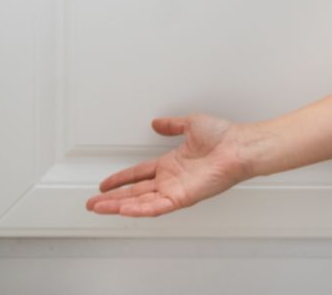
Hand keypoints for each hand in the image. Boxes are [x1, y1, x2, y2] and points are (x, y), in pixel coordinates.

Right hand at [85, 113, 254, 217]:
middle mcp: (171, 180)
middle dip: (112, 199)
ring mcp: (176, 190)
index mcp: (171, 164)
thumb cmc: (223, 137)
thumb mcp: (190, 125)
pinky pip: (156, 206)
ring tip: (98, 208)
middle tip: (93, 203)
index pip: (139, 174)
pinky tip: (123, 209)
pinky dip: (139, 209)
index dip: (120, 179)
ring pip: (140, 202)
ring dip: (118, 206)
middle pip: (134, 192)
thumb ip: (172, 125)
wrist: (238, 146)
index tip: (105, 184)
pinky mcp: (183, 197)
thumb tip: (158, 123)